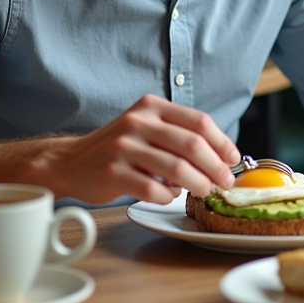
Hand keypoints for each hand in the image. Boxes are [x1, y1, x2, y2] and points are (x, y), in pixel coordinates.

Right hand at [40, 94, 238, 205]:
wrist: (71, 161)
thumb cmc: (119, 148)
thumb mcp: (146, 128)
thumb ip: (178, 134)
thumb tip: (222, 156)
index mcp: (151, 106)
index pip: (198, 121)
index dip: (222, 142)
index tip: (233, 159)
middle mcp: (137, 122)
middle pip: (191, 145)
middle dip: (216, 167)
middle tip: (225, 182)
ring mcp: (123, 147)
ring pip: (176, 168)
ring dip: (198, 184)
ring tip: (204, 191)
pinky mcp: (112, 173)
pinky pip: (153, 189)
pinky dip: (168, 196)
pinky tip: (168, 195)